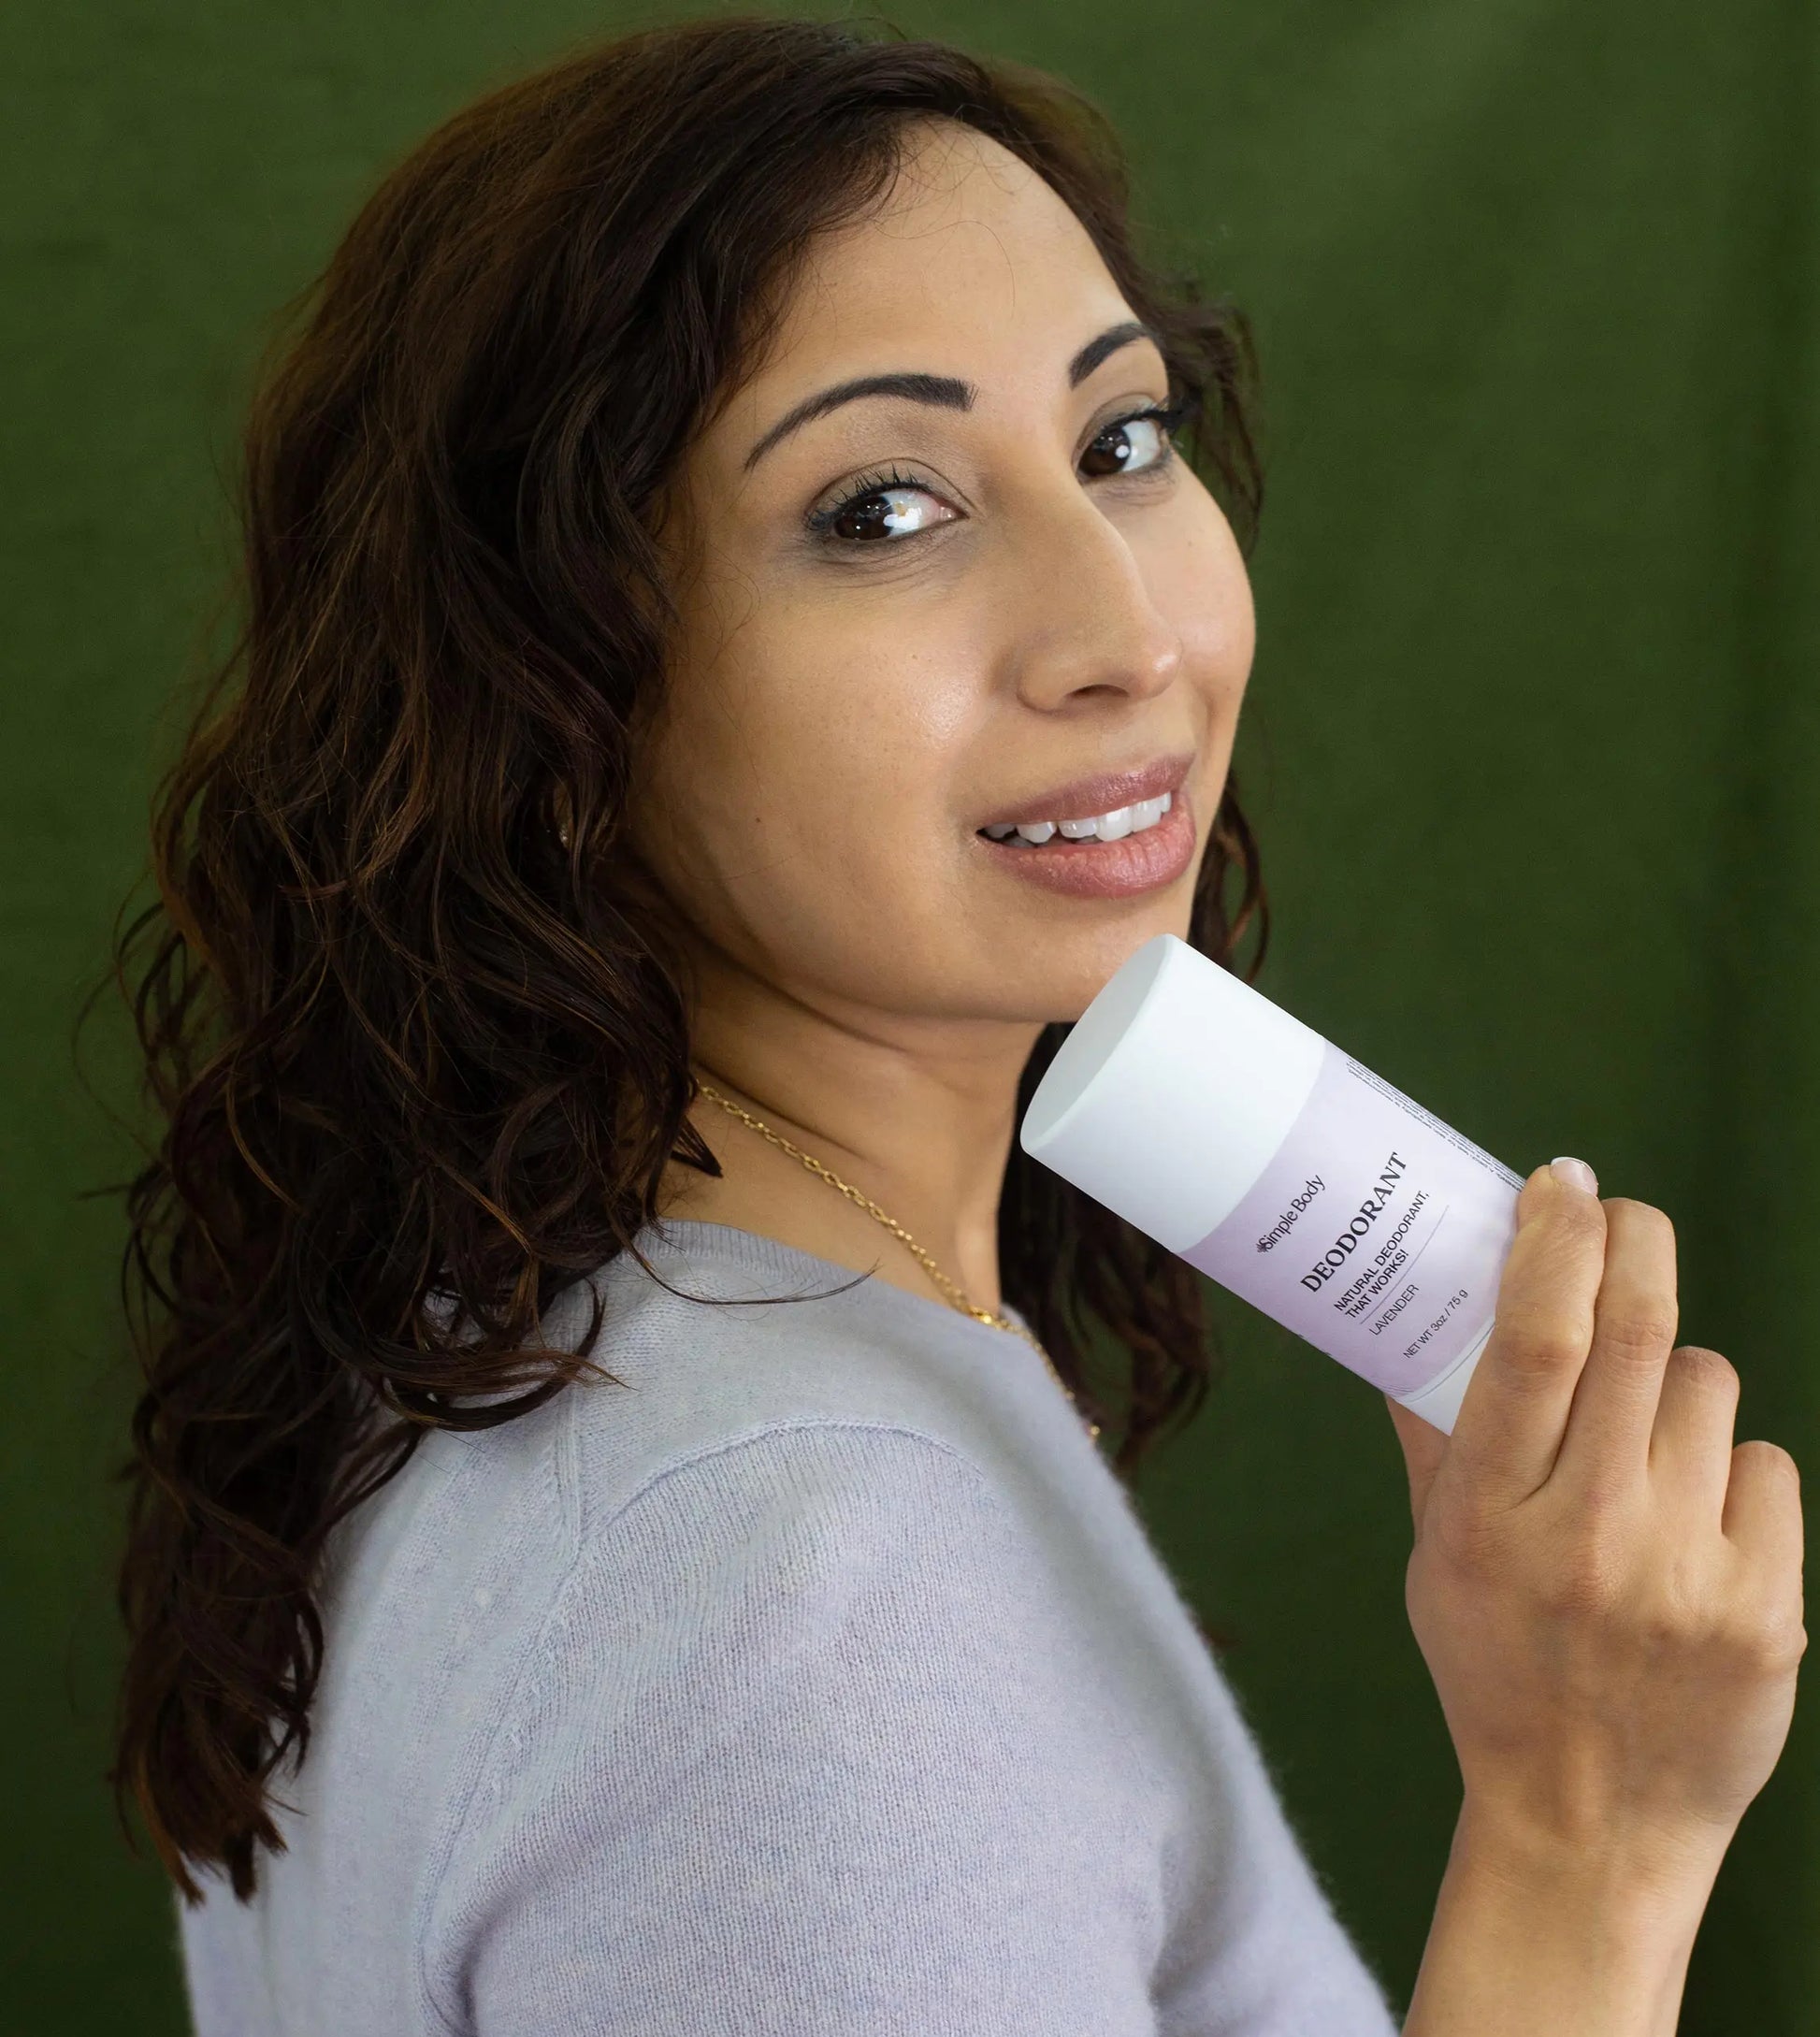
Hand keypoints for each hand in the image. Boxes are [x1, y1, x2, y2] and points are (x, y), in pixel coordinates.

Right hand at [1386, 1159, 1804, 1891]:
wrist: (1593, 1823)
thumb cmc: (1497, 1668)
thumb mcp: (1436, 1557)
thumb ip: (1435, 1439)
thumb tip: (1412, 1318)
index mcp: (1491, 1516)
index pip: (1535, 1337)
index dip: (1554, 1239)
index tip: (1560, 1182)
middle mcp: (1591, 1535)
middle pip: (1636, 1332)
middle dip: (1633, 1243)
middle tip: (1618, 1214)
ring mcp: (1689, 1574)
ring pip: (1705, 1388)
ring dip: (1673, 1380)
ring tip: (1641, 1435)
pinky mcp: (1768, 1610)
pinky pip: (1762, 1469)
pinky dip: (1725, 1470)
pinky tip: (1690, 1517)